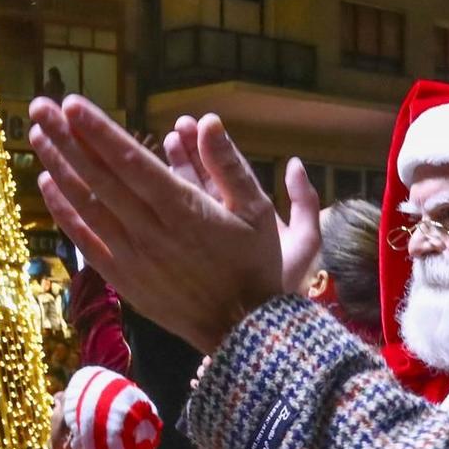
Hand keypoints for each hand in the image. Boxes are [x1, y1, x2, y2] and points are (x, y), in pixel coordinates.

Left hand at [28, 96, 312, 353]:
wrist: (242, 332)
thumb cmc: (254, 265)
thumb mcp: (257, 211)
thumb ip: (228, 164)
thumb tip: (208, 121)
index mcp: (183, 209)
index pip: (131, 162)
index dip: (99, 132)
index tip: (72, 104)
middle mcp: (150, 230)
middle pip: (100, 177)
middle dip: (67, 139)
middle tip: (40, 106)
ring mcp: (131, 255)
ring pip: (86, 205)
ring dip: (59, 167)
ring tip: (36, 134)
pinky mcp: (122, 277)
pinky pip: (84, 239)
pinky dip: (63, 211)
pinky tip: (46, 183)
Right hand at [163, 116, 320, 296]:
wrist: (259, 325)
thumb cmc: (281, 282)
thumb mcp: (303, 240)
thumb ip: (304, 202)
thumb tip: (293, 162)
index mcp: (248, 213)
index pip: (227, 172)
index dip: (212, 148)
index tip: (198, 123)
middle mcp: (222, 221)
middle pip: (202, 180)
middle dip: (188, 153)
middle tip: (174, 129)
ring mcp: (201, 236)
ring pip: (183, 198)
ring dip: (172, 171)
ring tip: (161, 144)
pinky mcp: (184, 252)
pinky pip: (169, 221)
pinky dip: (158, 201)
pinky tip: (145, 183)